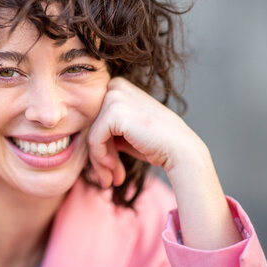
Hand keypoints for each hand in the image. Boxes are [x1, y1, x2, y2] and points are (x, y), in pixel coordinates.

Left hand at [87, 76, 202, 187]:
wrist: (180, 150)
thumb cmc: (155, 144)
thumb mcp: (126, 134)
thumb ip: (106, 132)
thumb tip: (86, 144)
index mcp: (118, 87)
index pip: (95, 119)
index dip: (100, 146)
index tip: (110, 168)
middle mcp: (115, 87)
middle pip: (91, 126)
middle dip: (98, 156)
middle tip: (108, 179)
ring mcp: (114, 96)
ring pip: (91, 135)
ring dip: (99, 162)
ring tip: (110, 179)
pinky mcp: (114, 111)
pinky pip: (94, 139)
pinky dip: (100, 157)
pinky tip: (113, 168)